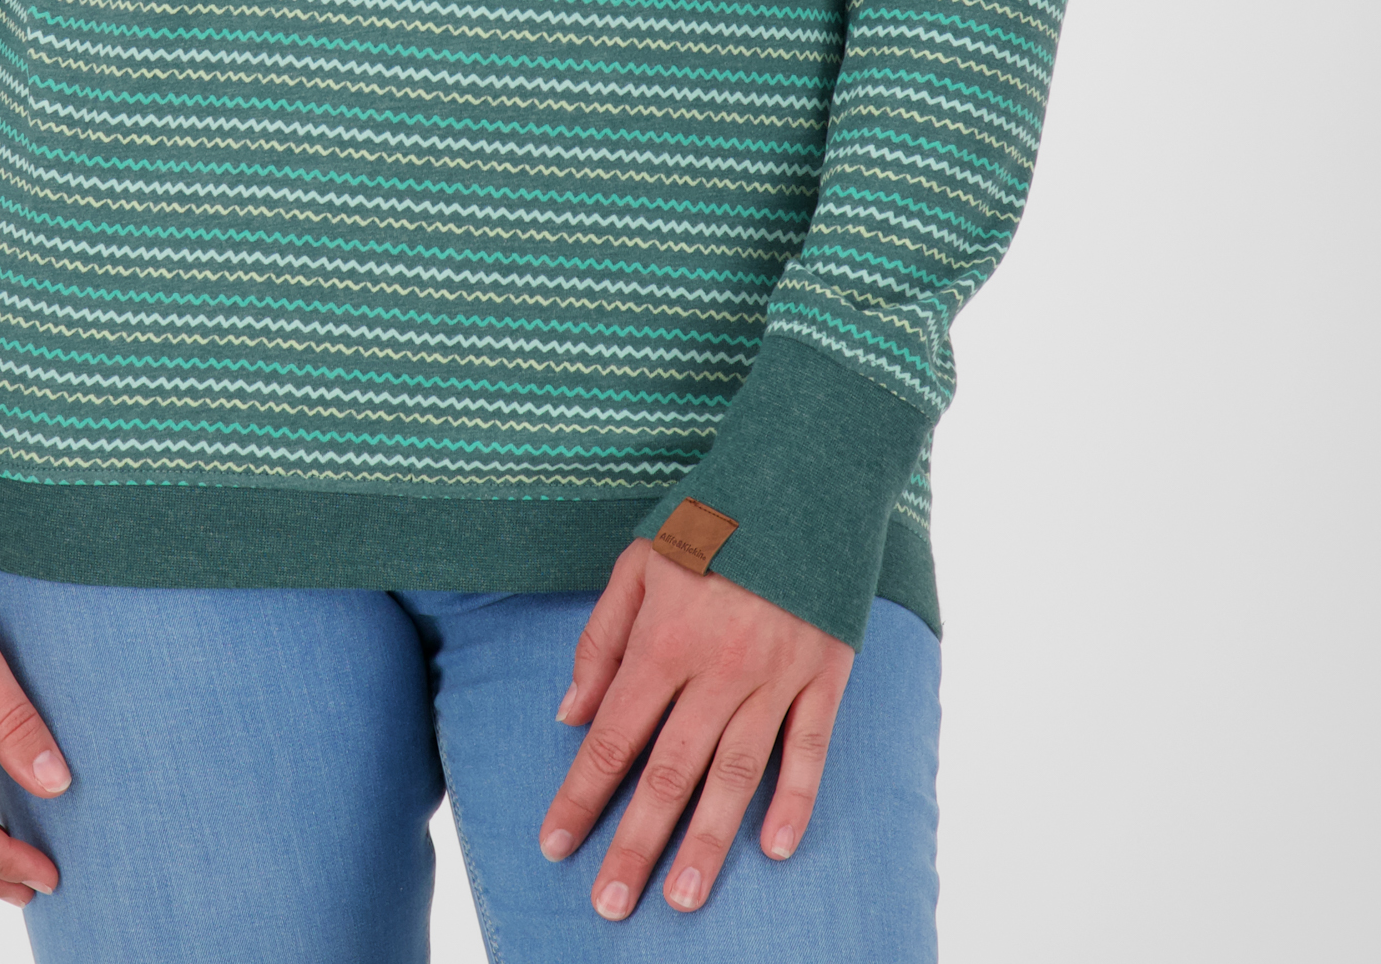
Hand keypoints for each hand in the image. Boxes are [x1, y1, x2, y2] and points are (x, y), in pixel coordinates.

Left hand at [538, 539, 852, 919]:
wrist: (802, 475)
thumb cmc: (711, 519)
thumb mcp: (639, 561)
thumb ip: (601, 641)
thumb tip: (570, 714)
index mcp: (664, 639)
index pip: (612, 737)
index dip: (581, 794)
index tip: (556, 845)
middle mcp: (717, 667)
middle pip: (669, 773)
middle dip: (636, 844)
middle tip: (611, 904)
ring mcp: (775, 676)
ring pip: (735, 775)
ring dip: (708, 842)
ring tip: (684, 898)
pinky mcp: (824, 675)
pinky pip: (809, 749)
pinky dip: (795, 800)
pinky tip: (776, 848)